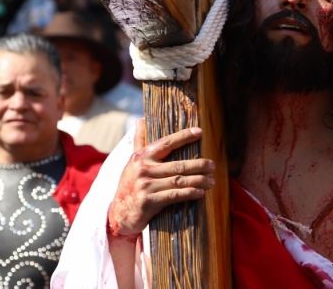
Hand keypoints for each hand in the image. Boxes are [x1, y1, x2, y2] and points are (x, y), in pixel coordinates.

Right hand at [107, 120, 214, 237]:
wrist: (119, 212)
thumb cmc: (130, 183)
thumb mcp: (133, 161)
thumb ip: (139, 141)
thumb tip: (141, 119)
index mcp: (142, 156)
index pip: (166, 143)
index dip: (183, 136)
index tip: (200, 132)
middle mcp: (143, 169)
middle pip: (177, 165)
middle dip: (198, 165)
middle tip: (213, 165)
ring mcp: (145, 185)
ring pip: (178, 181)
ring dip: (198, 180)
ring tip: (211, 180)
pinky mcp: (149, 201)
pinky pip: (174, 196)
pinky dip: (189, 194)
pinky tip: (200, 193)